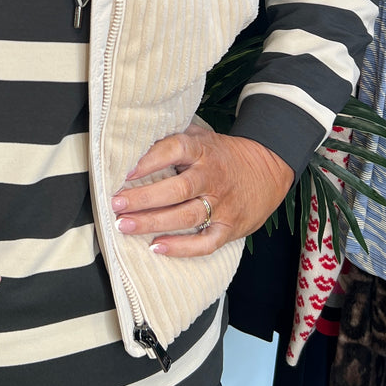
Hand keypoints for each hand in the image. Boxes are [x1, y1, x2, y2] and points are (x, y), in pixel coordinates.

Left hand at [110, 116, 293, 257]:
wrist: (269, 168)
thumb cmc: (224, 154)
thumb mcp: (203, 136)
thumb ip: (174, 137)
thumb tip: (136, 137)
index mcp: (203, 151)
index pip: (176, 150)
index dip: (151, 160)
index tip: (127, 170)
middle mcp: (212, 177)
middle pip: (176, 189)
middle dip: (143, 198)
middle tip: (116, 204)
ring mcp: (222, 205)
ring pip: (186, 216)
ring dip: (153, 223)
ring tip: (125, 226)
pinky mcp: (230, 228)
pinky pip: (205, 243)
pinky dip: (181, 248)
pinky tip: (157, 248)